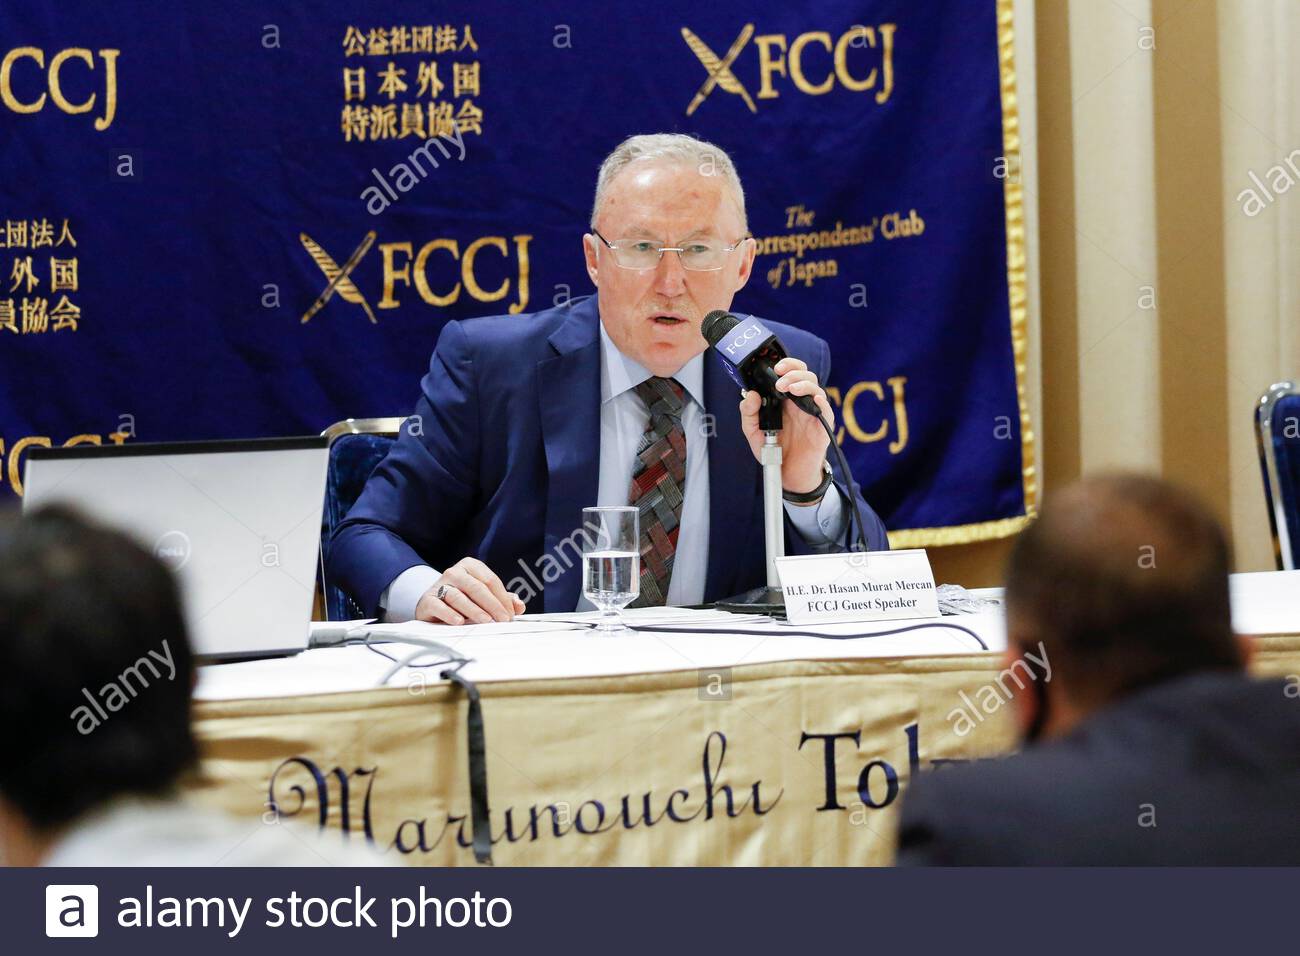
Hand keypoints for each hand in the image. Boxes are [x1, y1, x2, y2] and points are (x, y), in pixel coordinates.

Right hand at [415, 557, 525, 624]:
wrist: (432, 602)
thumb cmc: (462, 598)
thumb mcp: (483, 596)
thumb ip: (502, 599)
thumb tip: (519, 605)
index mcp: (471, 566)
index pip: (491, 580)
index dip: (503, 598)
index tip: (510, 614)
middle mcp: (455, 572)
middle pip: (477, 587)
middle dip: (493, 605)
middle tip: (503, 620)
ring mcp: (439, 585)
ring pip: (458, 596)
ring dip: (474, 610)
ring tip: (486, 621)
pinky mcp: (428, 600)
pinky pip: (439, 605)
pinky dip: (449, 614)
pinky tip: (459, 621)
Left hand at [738, 357, 834, 500]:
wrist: (787, 475)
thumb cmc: (775, 451)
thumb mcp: (754, 432)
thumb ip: (748, 413)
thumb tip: (751, 394)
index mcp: (786, 400)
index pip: (792, 373)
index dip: (787, 365)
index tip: (775, 367)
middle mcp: (801, 404)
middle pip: (806, 375)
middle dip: (794, 372)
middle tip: (780, 382)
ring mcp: (813, 414)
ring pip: (816, 389)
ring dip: (803, 385)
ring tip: (790, 389)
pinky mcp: (822, 428)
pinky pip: (826, 411)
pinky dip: (821, 403)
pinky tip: (813, 400)